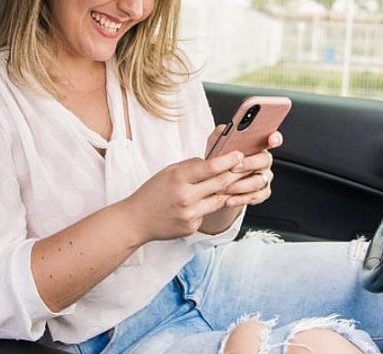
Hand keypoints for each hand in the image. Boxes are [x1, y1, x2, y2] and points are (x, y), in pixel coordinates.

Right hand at [119, 151, 245, 241]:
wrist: (136, 220)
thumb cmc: (152, 193)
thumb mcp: (168, 172)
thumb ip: (191, 166)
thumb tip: (213, 162)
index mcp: (178, 178)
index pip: (210, 167)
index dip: (228, 160)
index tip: (238, 155)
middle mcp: (186, 197)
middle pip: (220, 183)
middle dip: (235, 174)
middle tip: (246, 166)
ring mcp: (190, 214)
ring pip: (219, 200)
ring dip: (228, 191)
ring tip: (235, 182)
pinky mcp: (192, 227)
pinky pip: (208, 213)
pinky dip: (209, 206)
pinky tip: (203, 202)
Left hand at [221, 130, 282, 206]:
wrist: (216, 181)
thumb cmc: (219, 159)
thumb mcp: (217, 144)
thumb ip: (221, 134)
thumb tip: (223, 131)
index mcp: (258, 145)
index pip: (273, 138)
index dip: (275, 138)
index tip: (271, 140)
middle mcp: (264, 161)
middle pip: (264, 161)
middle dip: (248, 164)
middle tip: (233, 167)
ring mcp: (264, 177)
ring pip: (259, 181)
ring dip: (240, 185)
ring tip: (224, 187)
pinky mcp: (262, 193)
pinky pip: (256, 197)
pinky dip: (240, 199)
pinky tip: (229, 199)